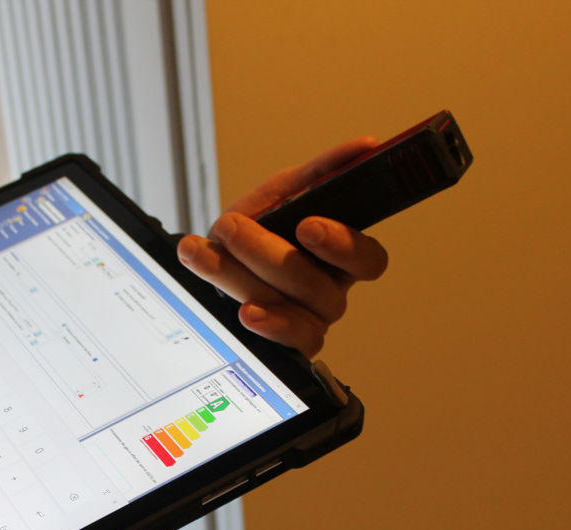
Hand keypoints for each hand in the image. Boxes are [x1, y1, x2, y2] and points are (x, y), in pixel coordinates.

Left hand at [176, 137, 388, 357]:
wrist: (213, 255)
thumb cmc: (260, 224)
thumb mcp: (284, 191)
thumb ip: (322, 170)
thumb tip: (366, 146)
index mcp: (342, 255)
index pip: (368, 259)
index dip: (342, 245)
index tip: (306, 225)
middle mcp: (330, 291)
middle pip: (315, 284)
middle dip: (266, 252)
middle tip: (231, 225)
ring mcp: (309, 320)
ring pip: (289, 307)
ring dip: (240, 276)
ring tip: (202, 254)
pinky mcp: (286, 342)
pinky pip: (287, 342)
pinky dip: (266, 324)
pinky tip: (244, 310)